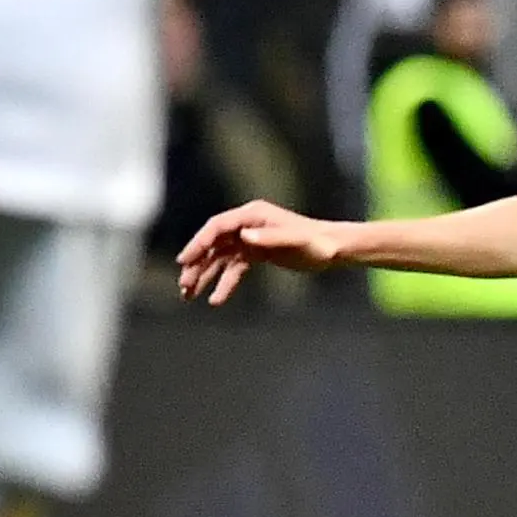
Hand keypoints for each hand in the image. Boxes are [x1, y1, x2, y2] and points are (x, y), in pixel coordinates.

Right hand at [177, 199, 350, 304]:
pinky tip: (216, 300)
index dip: (199, 242)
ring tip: (188, 294)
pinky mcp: (256, 253)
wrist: (333, 248)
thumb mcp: (295, 240)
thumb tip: (244, 238)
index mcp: (252, 216)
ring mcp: (250, 239)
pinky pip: (234, 269)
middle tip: (183, 284)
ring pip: (220, 258)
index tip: (185, 260)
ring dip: (204, 275)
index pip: (217, 227)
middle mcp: (247, 225)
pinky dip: (224, 283)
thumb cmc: (317, 243)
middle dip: (196, 264)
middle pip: (213, 243)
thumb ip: (270, 239)